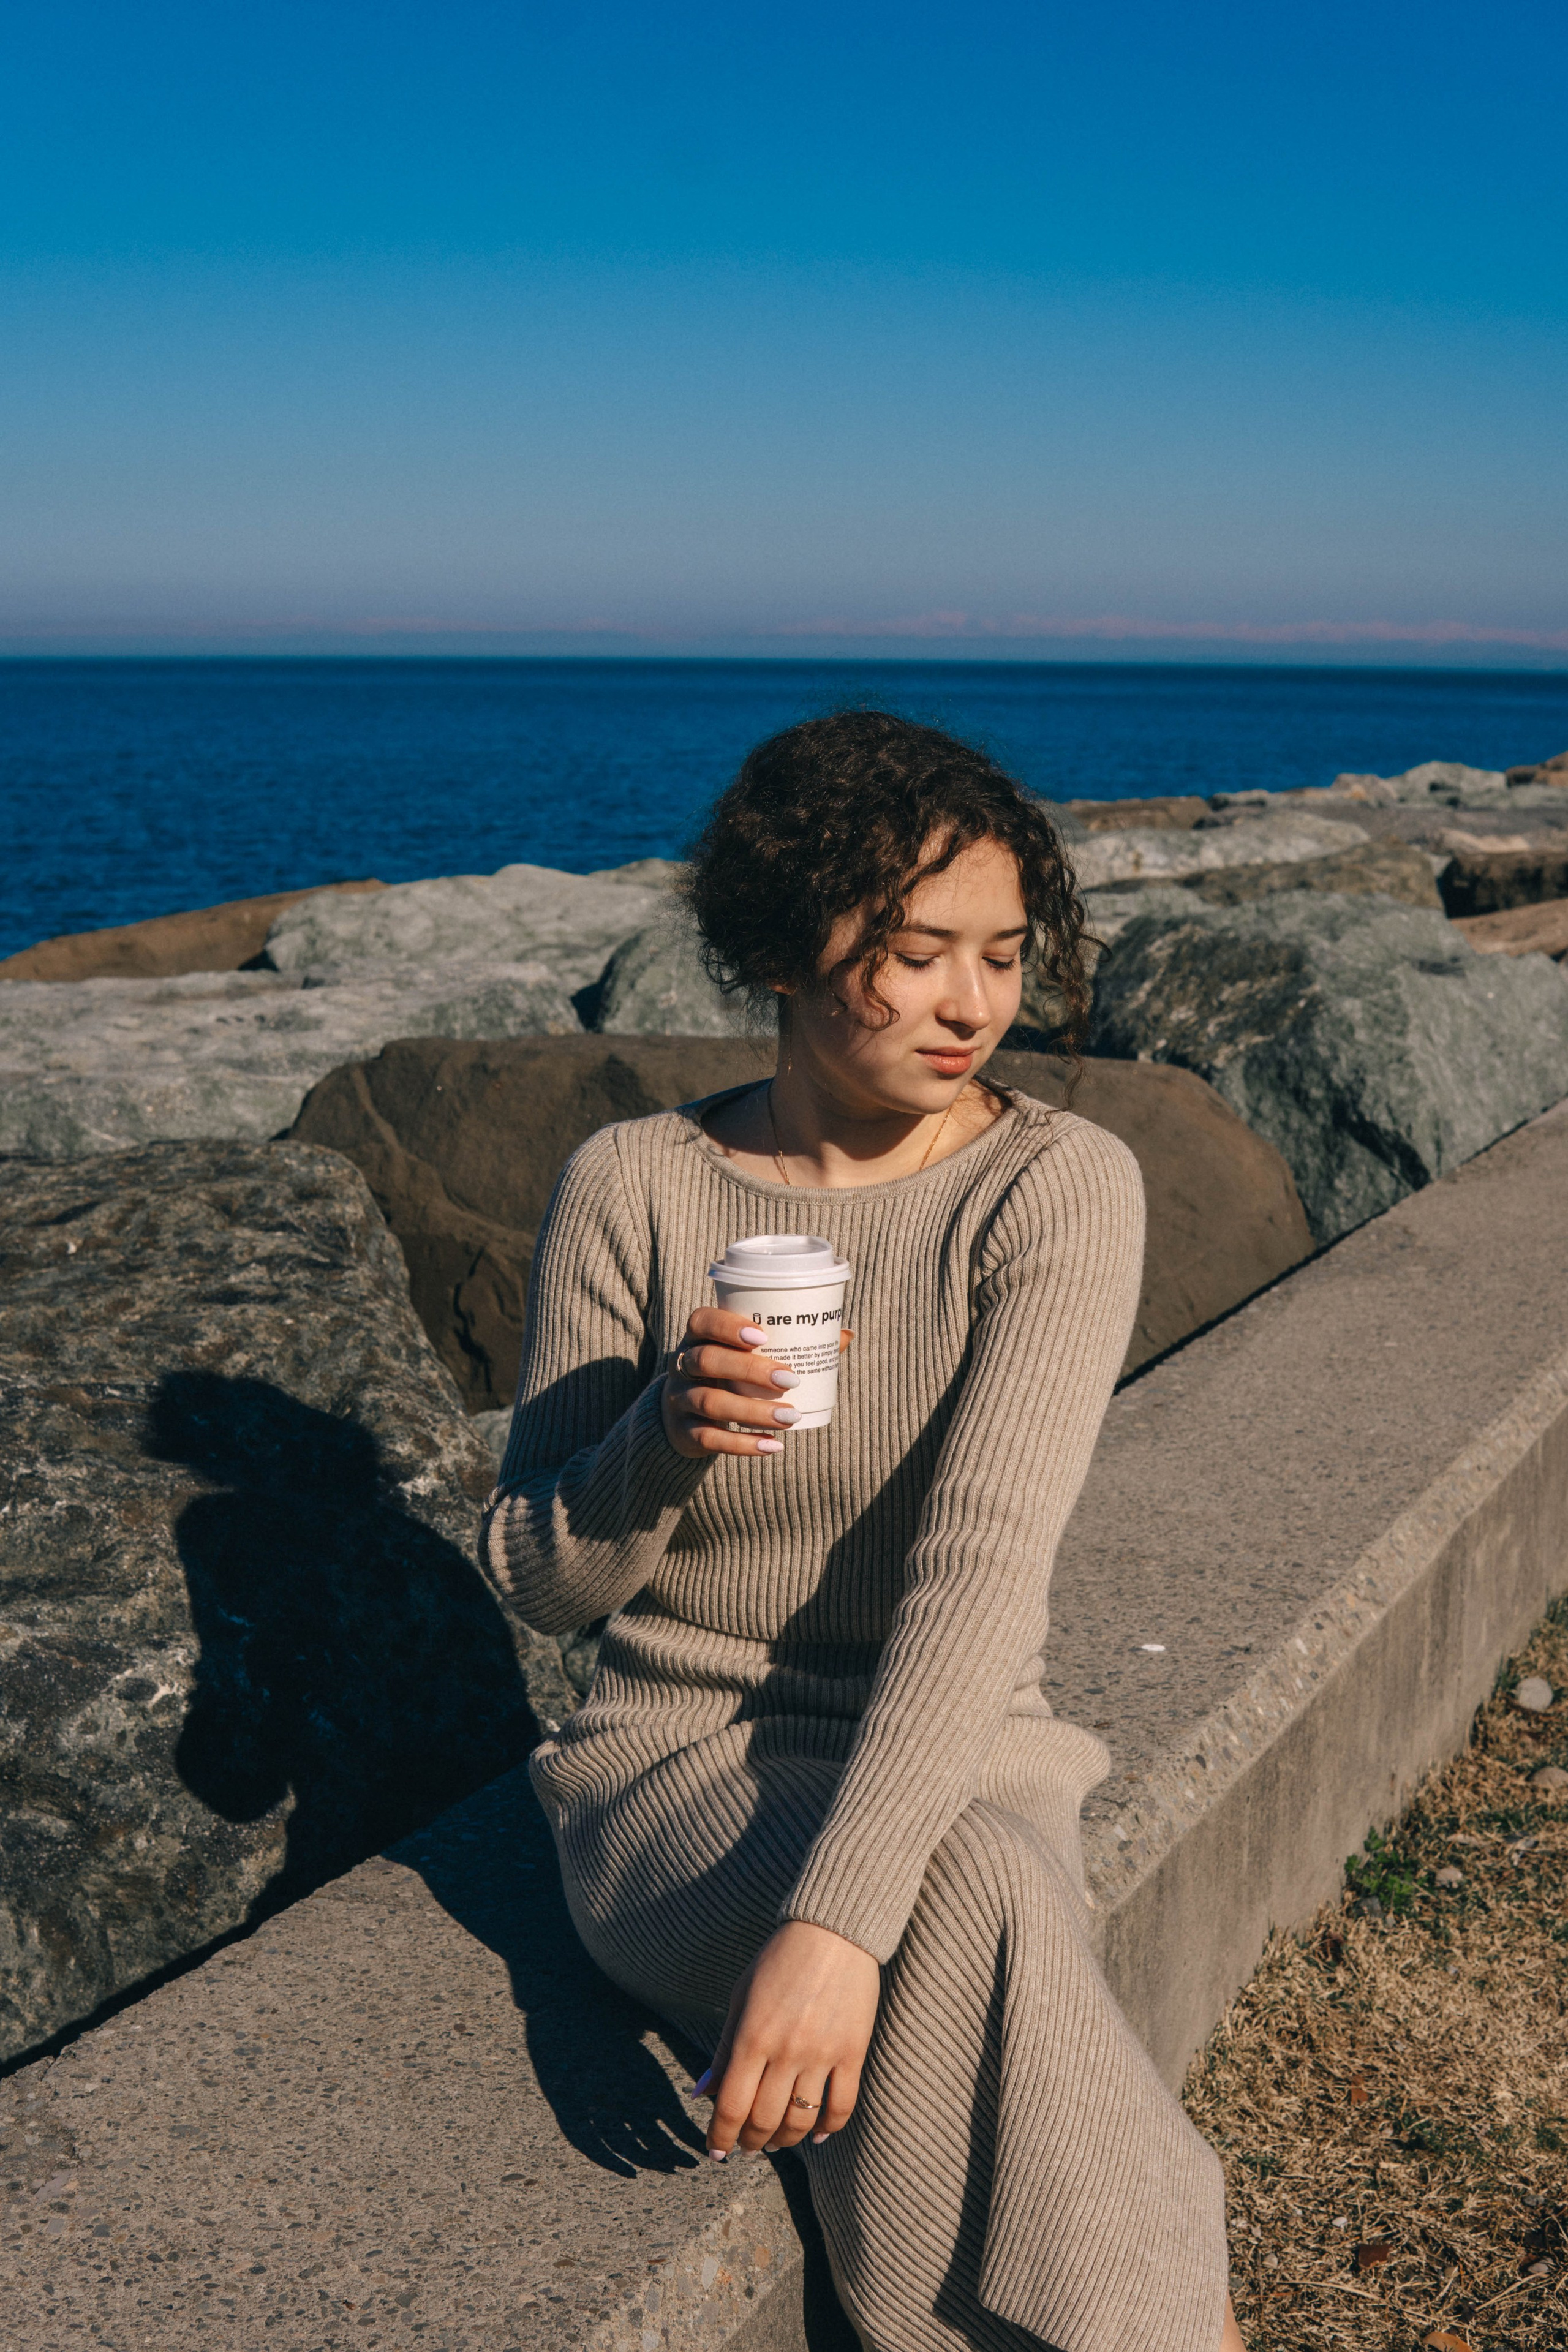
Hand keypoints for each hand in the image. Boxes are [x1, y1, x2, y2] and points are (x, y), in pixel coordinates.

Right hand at [661, 1306, 803, 1458]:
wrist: (681, 1417)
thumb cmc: (727, 1376)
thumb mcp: (743, 1357)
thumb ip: (790, 1345)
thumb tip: (845, 1334)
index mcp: (697, 1338)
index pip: (701, 1321)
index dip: (728, 1326)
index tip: (763, 1336)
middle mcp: (682, 1366)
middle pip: (706, 1360)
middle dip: (750, 1369)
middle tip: (791, 1380)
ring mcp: (679, 1400)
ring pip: (710, 1402)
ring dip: (754, 1411)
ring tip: (791, 1417)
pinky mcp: (683, 1433)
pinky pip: (710, 1438)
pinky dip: (743, 1444)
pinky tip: (772, 1445)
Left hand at [697, 1921, 879, 2156]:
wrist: (833, 1932)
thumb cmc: (779, 1961)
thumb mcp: (741, 1998)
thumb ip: (724, 2048)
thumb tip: (702, 2093)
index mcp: (752, 2036)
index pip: (731, 2106)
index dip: (720, 2136)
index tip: (715, 2152)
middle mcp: (786, 2050)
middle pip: (765, 2120)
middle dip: (750, 2142)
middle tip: (747, 2147)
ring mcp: (823, 2054)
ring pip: (801, 2120)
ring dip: (786, 2140)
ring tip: (777, 2142)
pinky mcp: (853, 2052)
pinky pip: (842, 2106)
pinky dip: (829, 2129)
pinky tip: (817, 2135)